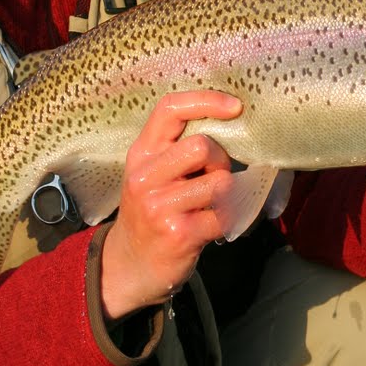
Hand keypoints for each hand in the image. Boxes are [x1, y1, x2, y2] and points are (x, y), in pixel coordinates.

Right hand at [100, 90, 241, 321]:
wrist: (130, 264)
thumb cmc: (151, 211)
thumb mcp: (152, 174)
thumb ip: (176, 148)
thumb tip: (229, 123)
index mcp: (142, 153)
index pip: (170, 109)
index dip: (206, 101)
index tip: (235, 106)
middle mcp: (145, 176)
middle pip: (202, 146)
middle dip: (221, 161)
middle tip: (215, 178)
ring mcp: (159, 206)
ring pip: (219, 183)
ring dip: (228, 194)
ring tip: (213, 204)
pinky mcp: (178, 234)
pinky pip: (223, 217)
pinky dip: (228, 220)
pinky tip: (214, 225)